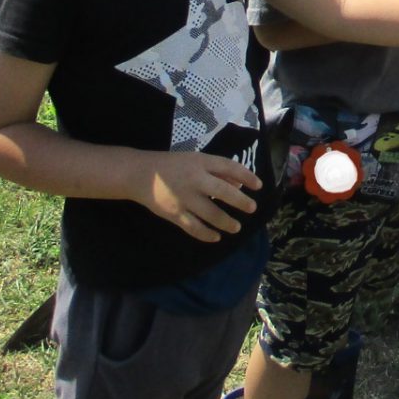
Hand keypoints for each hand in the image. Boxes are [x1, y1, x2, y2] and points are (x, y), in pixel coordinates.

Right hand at [136, 150, 260, 240]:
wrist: (139, 174)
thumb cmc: (172, 165)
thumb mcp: (196, 160)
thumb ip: (218, 171)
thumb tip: (240, 183)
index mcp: (201, 162)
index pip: (229, 167)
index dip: (246, 176)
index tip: (259, 186)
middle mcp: (194, 179)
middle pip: (224, 192)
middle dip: (241, 202)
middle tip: (252, 209)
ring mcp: (184, 198)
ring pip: (211, 214)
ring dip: (226, 222)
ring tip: (236, 227)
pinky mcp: (174, 214)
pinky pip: (194, 228)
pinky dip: (207, 234)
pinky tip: (216, 237)